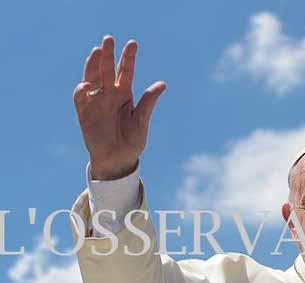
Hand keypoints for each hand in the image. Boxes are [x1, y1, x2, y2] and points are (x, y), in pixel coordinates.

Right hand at [73, 35, 165, 179]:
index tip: (132, 43)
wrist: (118, 160)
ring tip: (97, 51)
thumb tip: (162, 84)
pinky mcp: (84, 112)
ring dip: (92, 65)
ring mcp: (96, 102)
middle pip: (106, 69)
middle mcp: (109, 94)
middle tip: (109, 38)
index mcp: (124, 95)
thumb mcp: (142, 121)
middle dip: (107, 54)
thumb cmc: (132, 141)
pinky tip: (87, 84)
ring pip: (92, 78)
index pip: (125, 72)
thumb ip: (148, 102)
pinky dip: (82, 90)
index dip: (128, 58)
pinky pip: (81, 98)